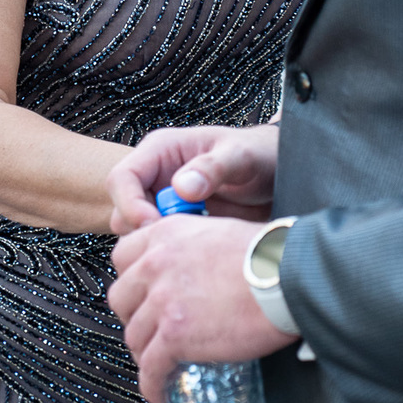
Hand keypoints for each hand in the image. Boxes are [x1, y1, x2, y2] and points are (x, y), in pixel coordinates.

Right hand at [107, 122, 279, 235]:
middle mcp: (156, 175)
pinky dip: (170, 251)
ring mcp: (164, 201)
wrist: (281, 171)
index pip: (121, 178)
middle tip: (177, 241)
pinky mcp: (176, 223)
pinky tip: (198, 249)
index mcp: (161, 150)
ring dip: (157, 243)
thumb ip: (213, 168)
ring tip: (193, 242)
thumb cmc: (261, 154)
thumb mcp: (241, 156)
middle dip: (142, 230)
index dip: (130, 206)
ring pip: (136, 231)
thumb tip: (181, 188)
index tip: (155, 226)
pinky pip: (157, 243)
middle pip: (122, 210)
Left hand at [108, 212, 295, 402]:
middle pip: (120, 298)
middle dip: (132, 316)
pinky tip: (160, 391)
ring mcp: (162, 302)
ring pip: (134, 336)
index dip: (132, 279)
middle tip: (150, 329)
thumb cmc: (268, 255)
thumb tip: (196, 267)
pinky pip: (150, 367)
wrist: (287, 276)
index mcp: (167, 235)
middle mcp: (156, 265)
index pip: (123, 256)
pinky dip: (152, 383)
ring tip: (158, 364)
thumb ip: (193, 246)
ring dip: (144, 353)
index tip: (141, 294)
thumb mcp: (219, 231)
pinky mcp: (174, 336)